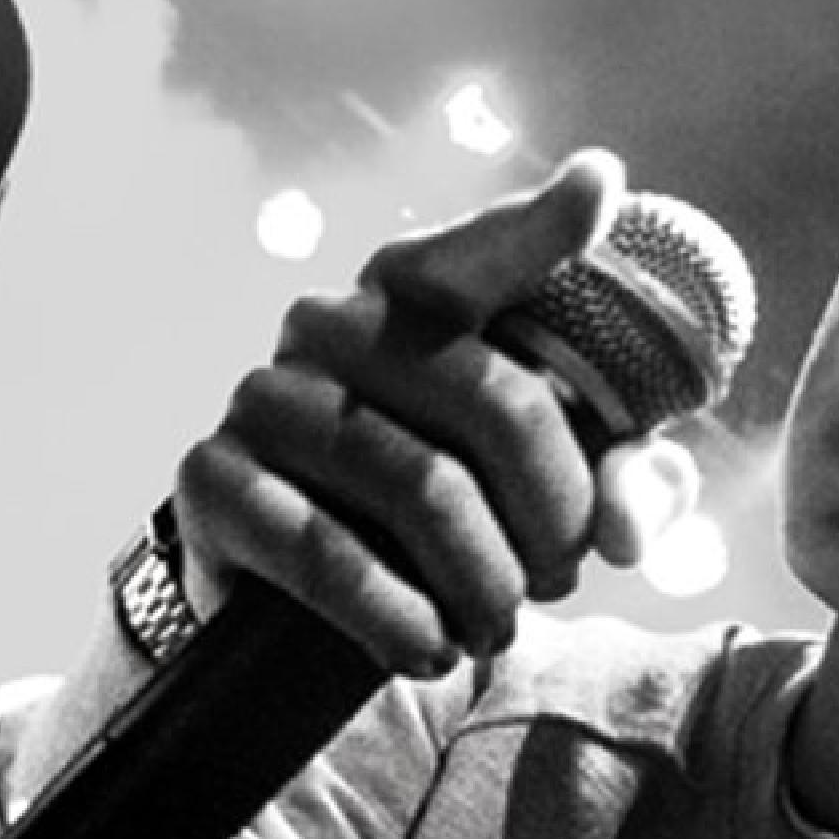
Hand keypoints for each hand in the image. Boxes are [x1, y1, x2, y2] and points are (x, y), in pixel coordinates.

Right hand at [171, 148, 681, 677]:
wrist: (284, 609)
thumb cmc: (437, 527)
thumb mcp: (545, 501)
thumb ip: (619, 494)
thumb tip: (627, 523)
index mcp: (414, 298)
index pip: (482, 253)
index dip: (542, 227)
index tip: (600, 189)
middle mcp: (332, 322)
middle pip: (495, 401)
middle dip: (554, 516)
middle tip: (555, 581)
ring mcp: (263, 394)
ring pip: (423, 488)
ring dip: (485, 584)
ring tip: (495, 627)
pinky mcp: (211, 477)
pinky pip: (329, 553)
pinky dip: (400, 619)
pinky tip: (428, 648)